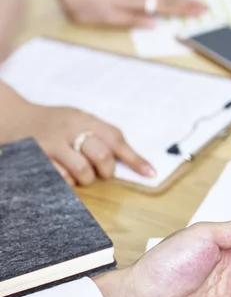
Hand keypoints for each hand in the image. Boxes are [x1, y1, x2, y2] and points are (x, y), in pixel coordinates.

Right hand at [12, 102, 154, 185]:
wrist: (11, 116)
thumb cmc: (54, 123)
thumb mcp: (79, 120)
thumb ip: (103, 137)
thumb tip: (136, 162)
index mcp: (85, 118)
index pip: (116, 139)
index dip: (135, 159)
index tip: (150, 173)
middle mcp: (69, 128)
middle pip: (101, 156)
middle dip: (105, 170)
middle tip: (100, 172)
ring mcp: (51, 143)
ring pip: (82, 170)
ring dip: (85, 178)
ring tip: (79, 172)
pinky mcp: (36, 158)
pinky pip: (60, 178)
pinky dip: (66, 181)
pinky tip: (63, 173)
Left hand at [63, 0, 205, 27]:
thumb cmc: (89, 7)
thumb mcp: (109, 17)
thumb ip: (133, 20)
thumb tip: (154, 23)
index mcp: (136, 1)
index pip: (166, 5)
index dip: (184, 9)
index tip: (199, 11)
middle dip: (189, 3)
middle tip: (206, 7)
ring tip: (196, 2)